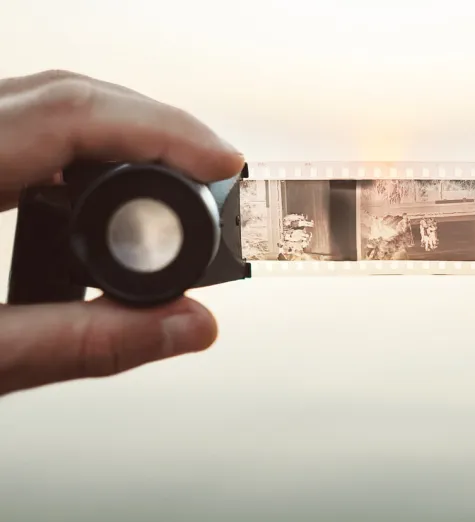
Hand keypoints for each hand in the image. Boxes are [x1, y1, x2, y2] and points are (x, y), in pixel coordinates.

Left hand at [0, 70, 243, 396]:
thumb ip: (84, 343)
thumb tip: (187, 326)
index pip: (70, 115)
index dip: (163, 131)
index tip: (221, 162)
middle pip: (65, 94)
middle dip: (155, 126)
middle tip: (212, 171)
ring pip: (43, 102)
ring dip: (121, 132)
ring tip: (174, 176)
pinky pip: (21, 125)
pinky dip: (81, 146)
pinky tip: (106, 183)